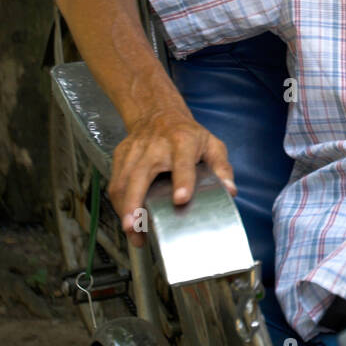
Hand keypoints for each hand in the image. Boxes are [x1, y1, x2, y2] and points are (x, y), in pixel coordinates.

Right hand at [108, 107, 235, 247]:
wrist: (158, 113)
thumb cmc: (188, 134)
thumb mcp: (211, 144)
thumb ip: (221, 167)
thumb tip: (230, 190)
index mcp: (183, 141)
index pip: (182, 162)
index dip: (182, 180)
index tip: (181, 199)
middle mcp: (155, 146)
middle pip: (140, 175)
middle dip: (134, 202)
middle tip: (135, 226)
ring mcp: (135, 151)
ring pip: (123, 182)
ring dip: (124, 209)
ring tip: (132, 232)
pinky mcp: (121, 155)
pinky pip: (115, 182)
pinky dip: (118, 203)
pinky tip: (127, 219)